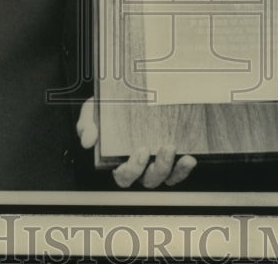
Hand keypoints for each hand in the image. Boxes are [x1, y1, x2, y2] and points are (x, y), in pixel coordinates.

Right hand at [76, 98, 196, 187]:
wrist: (121, 97)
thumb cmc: (106, 110)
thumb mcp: (92, 113)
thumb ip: (87, 125)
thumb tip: (88, 140)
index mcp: (118, 162)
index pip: (124, 177)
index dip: (133, 169)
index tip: (141, 151)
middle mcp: (140, 168)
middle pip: (150, 180)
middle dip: (159, 168)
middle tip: (165, 148)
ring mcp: (156, 164)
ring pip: (167, 177)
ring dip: (175, 169)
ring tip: (176, 149)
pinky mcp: (172, 158)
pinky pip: (179, 170)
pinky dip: (185, 168)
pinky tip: (190, 157)